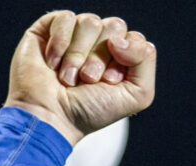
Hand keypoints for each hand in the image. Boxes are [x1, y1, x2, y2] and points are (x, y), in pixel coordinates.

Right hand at [5, 11, 155, 145]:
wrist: (51, 117)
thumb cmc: (90, 111)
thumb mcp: (137, 95)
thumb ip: (146, 61)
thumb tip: (120, 37)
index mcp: (120, 58)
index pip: (134, 39)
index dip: (124, 60)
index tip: (108, 83)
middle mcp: (99, 44)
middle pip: (114, 26)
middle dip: (101, 58)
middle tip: (88, 80)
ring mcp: (74, 35)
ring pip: (90, 22)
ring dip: (79, 55)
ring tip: (69, 78)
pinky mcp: (49, 29)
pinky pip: (66, 18)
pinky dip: (61, 44)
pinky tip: (53, 64)